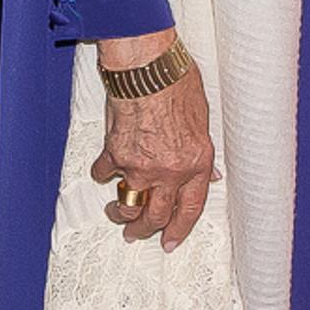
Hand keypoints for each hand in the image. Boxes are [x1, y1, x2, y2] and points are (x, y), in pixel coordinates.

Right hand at [88, 30, 214, 247]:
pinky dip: (102, 172)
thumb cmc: (177, 84)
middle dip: (144, 230)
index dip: (179, 230)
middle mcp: (169, 171)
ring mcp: (140, 165)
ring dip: (119, 212)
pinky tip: (103, 169)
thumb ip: (202, 154)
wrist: (147, 68)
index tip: (170, 241)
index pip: (190, 210)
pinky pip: (104, 172)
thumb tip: (207, 175)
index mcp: (195, 164)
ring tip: (116, 212)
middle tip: (136, 234)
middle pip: (156, 216)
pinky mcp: (115, 153)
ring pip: (127, 204)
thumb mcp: (203, 121)